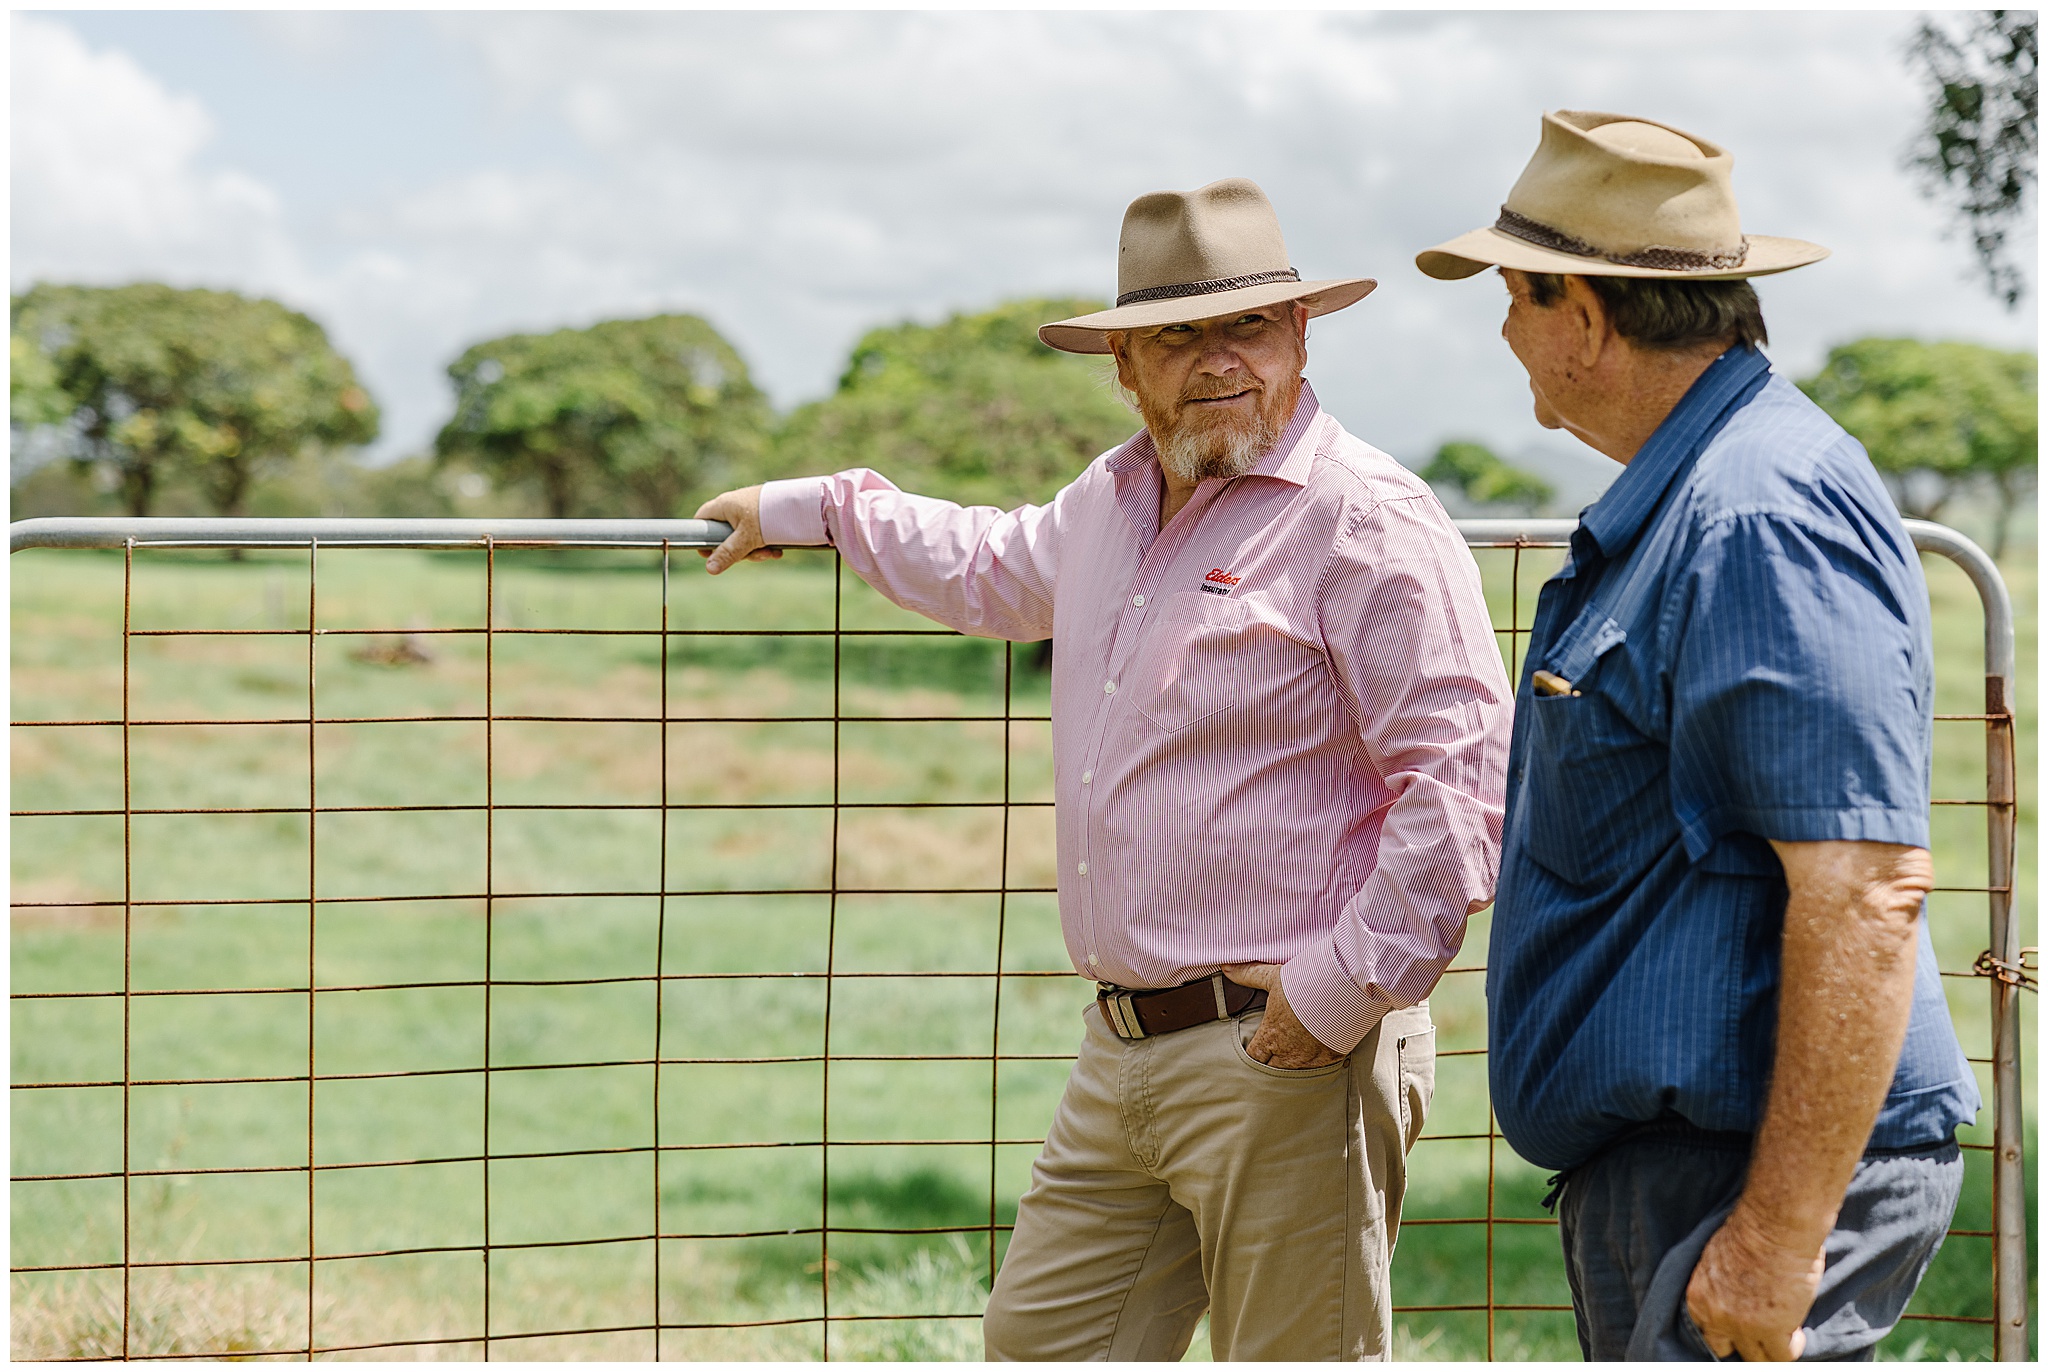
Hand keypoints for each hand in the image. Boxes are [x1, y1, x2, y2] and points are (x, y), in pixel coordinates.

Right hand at [693, 486, 781, 574]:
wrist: (799, 504)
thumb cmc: (767, 516)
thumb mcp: (746, 539)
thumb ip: (727, 553)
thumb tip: (709, 569)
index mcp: (723, 506)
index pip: (701, 521)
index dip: (702, 539)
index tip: (709, 554)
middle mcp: (733, 507)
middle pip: (724, 535)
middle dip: (738, 551)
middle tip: (750, 556)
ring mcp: (748, 511)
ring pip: (742, 538)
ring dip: (755, 550)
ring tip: (770, 553)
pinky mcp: (762, 516)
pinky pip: (757, 534)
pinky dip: (764, 544)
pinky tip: (776, 550)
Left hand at [1220, 962, 1341, 1068]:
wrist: (1342, 989)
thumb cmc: (1305, 982)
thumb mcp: (1274, 977)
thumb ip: (1249, 975)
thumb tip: (1226, 967)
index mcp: (1271, 1036)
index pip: (1254, 1057)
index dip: (1253, 1053)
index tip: (1256, 1048)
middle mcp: (1288, 1053)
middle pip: (1272, 1069)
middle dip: (1271, 1063)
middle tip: (1273, 1055)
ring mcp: (1310, 1059)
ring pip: (1295, 1073)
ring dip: (1292, 1066)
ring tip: (1294, 1056)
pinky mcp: (1331, 1057)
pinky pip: (1318, 1069)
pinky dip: (1315, 1064)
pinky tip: (1316, 1055)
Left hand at [1685, 1207, 1825, 1360]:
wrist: (1774, 1225)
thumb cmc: (1751, 1231)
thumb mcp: (1718, 1259)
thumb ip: (1720, 1286)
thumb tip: (1734, 1296)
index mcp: (1698, 1295)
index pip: (1704, 1330)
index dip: (1725, 1330)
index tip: (1739, 1325)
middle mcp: (1714, 1315)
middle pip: (1724, 1349)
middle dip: (1742, 1343)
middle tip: (1759, 1333)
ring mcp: (1742, 1327)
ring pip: (1755, 1359)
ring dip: (1769, 1347)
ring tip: (1783, 1332)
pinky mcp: (1772, 1331)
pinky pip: (1781, 1358)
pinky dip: (1792, 1347)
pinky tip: (1796, 1332)